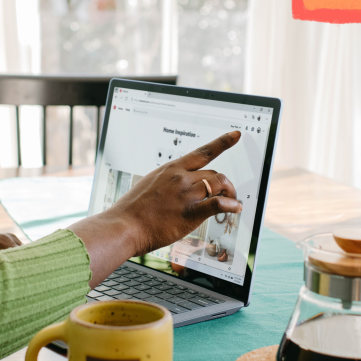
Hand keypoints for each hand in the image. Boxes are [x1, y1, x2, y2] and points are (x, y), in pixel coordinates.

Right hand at [68, 130, 244, 283]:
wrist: (124, 225)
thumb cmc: (132, 210)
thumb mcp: (149, 185)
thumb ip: (167, 183)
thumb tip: (177, 189)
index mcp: (171, 169)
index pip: (202, 152)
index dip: (222, 142)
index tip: (236, 135)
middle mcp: (181, 178)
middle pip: (214, 173)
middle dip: (225, 184)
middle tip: (228, 194)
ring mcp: (186, 194)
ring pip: (219, 184)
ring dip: (230, 193)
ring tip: (232, 202)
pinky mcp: (190, 212)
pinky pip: (218, 203)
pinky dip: (231, 205)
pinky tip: (235, 209)